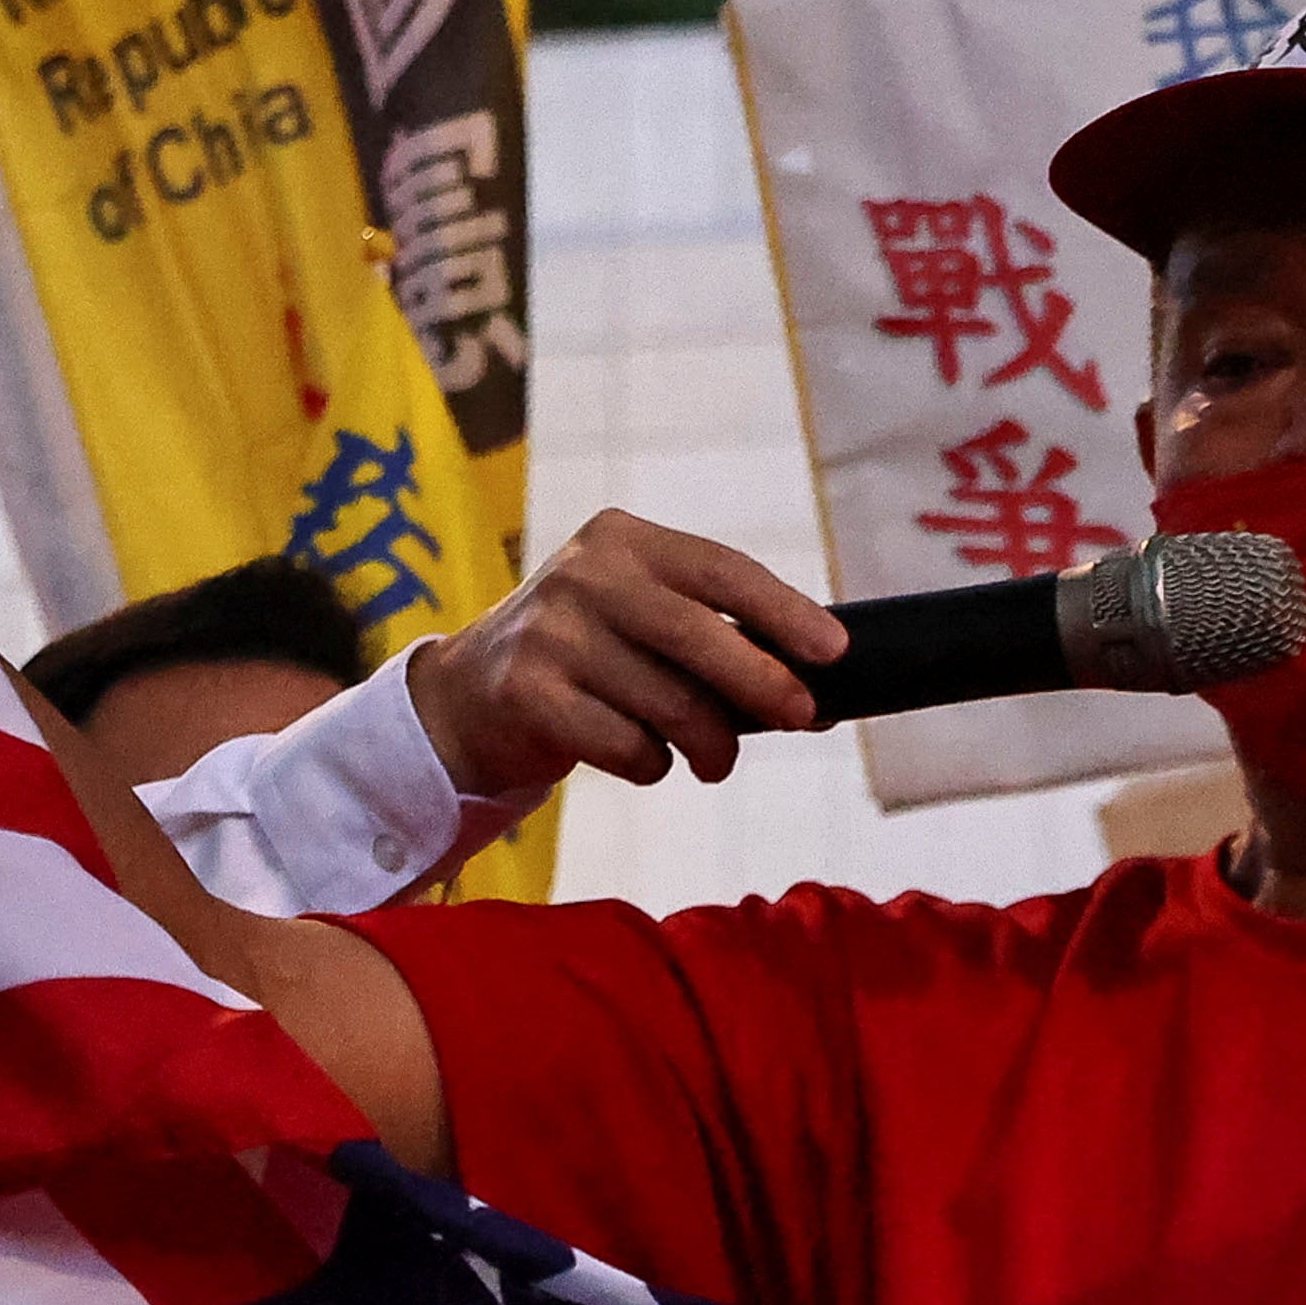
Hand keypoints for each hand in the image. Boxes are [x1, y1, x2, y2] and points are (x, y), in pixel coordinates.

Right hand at [404, 510, 847, 790]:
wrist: (471, 695)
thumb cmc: (592, 657)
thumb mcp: (643, 618)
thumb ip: (718, 637)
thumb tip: (821, 691)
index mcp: (624, 540)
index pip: (722, 569)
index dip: (784, 611)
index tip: (834, 651)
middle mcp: (584, 576)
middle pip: (698, 635)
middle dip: (763, 684)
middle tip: (802, 717)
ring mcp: (549, 633)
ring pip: (670, 705)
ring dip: (710, 745)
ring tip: (712, 757)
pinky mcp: (527, 694)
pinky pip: (628, 747)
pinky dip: (652, 764)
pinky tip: (642, 755)